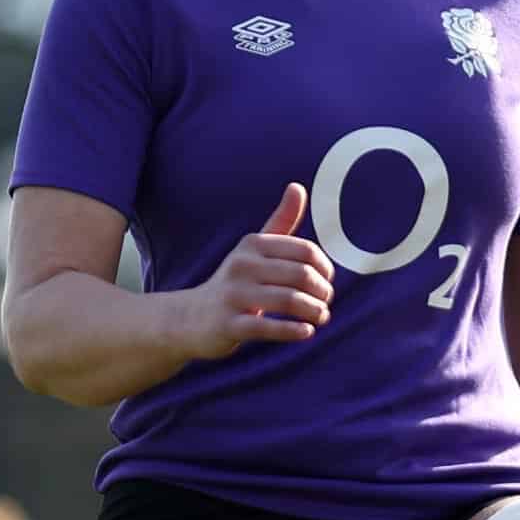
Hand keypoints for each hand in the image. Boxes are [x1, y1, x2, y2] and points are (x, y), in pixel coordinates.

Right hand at [176, 184, 333, 360]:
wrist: (192, 317)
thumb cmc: (235, 281)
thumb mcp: (254, 249)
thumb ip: (280, 221)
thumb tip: (298, 186)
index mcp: (253, 244)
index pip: (306, 251)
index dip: (325, 268)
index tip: (327, 281)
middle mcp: (242, 265)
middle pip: (301, 275)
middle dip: (322, 292)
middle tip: (325, 302)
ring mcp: (234, 295)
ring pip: (289, 301)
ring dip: (314, 311)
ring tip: (321, 317)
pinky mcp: (229, 324)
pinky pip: (268, 327)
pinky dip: (293, 331)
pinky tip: (307, 333)